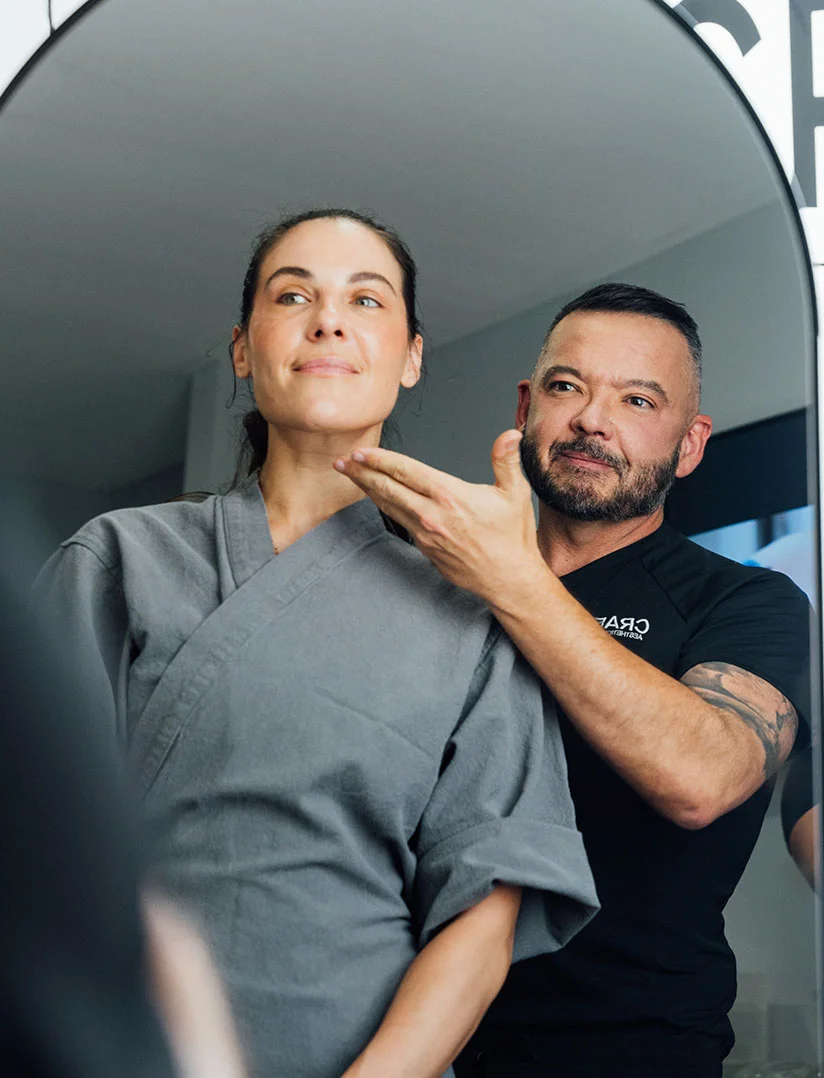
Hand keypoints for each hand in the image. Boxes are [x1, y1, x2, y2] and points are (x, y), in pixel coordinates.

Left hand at [335, 430, 545, 604]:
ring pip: (388, 506)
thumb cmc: (511, 538)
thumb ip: (506, 461)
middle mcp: (431, 514)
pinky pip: (399, 523)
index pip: (406, 471)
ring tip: (351, 477)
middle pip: (387, 488)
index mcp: (450, 496)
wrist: (508, 579)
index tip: (361, 453)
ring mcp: (425, 534)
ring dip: (367, 490)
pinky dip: (385, 508)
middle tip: (341, 463)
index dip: (380, 460)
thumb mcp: (514, 494)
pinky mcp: (424, 549)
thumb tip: (509, 435)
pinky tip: (379, 500)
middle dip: (362, 473)